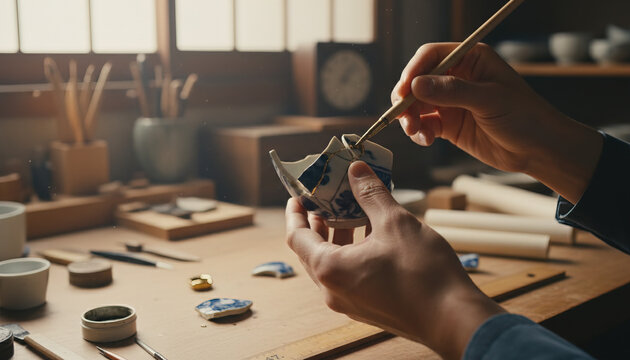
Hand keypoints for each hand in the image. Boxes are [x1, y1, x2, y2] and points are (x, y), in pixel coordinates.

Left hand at [286, 161, 503, 359]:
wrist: (453, 319)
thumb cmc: (422, 273)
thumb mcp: (394, 223)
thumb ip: (371, 193)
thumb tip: (356, 170)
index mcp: (330, 269)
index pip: (297, 237)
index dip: (295, 213)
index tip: (298, 195)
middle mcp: (333, 290)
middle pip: (313, 250)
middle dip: (319, 221)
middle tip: (328, 197)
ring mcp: (350, 302)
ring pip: (333, 263)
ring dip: (339, 236)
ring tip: (352, 210)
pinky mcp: (368, 307)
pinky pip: (350, 274)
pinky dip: (353, 252)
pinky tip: (373, 233)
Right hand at [392, 43, 601, 202]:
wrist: (538, 149)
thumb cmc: (524, 116)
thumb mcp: (489, 100)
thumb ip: (452, 91)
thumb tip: (416, 85)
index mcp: (471, 59)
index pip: (432, 56)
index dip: (413, 71)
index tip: (404, 91)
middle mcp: (457, 77)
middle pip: (418, 81)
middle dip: (407, 99)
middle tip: (402, 116)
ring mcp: (452, 102)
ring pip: (417, 105)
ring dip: (410, 118)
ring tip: (415, 132)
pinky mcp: (449, 124)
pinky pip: (425, 124)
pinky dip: (419, 132)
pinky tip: (427, 140)